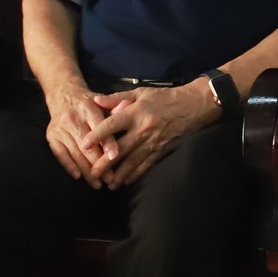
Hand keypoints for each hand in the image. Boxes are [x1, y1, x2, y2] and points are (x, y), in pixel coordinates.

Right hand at [43, 83, 108, 180]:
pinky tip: (78, 176)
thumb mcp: (104, 101)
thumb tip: (129, 108)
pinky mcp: (51, 136)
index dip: (107, 142)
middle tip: (110, 178)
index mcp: (88, 108)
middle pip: (86, 144)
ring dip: (86, 170)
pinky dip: (69, 166)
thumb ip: (116, 108)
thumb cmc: (89, 102)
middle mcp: (73, 118)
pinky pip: (60, 154)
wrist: (64, 95)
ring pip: (75, 152)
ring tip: (98, 183)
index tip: (115, 156)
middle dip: (98, 163)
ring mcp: (60, 128)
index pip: (99, 127)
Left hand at [80, 82, 218, 187]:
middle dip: (105, 163)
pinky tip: (126, 181)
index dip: (97, 135)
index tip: (84, 144)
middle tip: (92, 174)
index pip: (112, 124)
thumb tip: (96, 101)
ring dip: (119, 174)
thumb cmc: (165, 97)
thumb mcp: (140, 93)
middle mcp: (143, 128)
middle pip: (120, 148)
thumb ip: (117, 98)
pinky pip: (147, 165)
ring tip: (108, 184)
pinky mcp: (163, 149)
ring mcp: (154, 141)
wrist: (194, 105)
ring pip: (133, 161)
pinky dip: (136, 174)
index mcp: (136, 112)